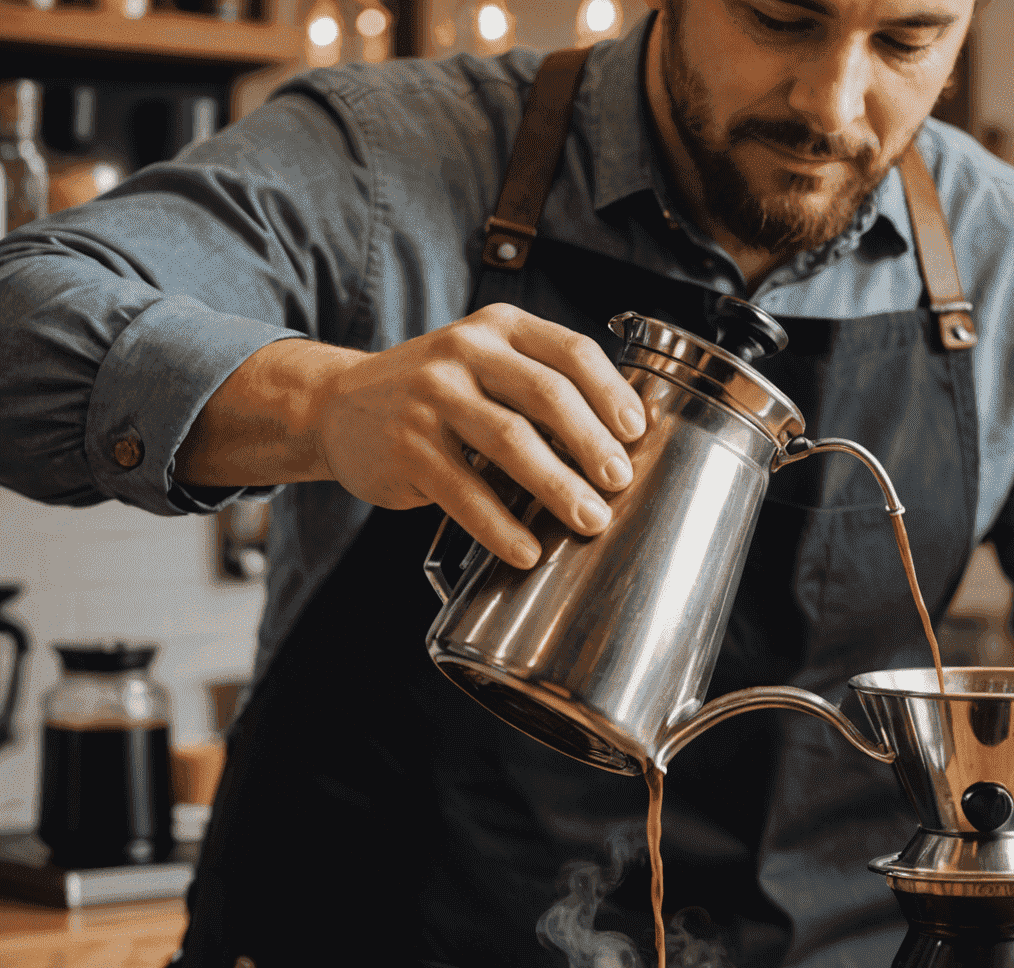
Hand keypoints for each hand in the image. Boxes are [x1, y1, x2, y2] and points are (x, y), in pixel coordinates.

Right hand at [310, 305, 645, 567]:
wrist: (337, 405)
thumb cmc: (433, 392)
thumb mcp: (485, 363)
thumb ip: (540, 384)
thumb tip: (619, 442)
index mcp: (498, 329)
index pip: (571, 352)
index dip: (612, 394)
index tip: (636, 433)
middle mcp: (465, 353)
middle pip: (547, 395)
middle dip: (592, 444)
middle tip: (619, 482)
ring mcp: (431, 398)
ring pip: (510, 441)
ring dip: (558, 486)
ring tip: (591, 520)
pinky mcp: (408, 448)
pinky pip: (465, 492)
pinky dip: (501, 527)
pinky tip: (527, 550)